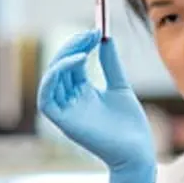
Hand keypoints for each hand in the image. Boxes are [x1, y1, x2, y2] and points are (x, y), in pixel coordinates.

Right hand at [38, 30, 157, 182]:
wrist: (138, 151)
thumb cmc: (130, 125)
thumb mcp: (120, 86)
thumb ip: (110, 64)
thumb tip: (106, 38)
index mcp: (82, 92)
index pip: (72, 62)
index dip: (80, 44)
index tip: (96, 31)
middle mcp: (70, 100)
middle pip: (59, 67)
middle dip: (72, 46)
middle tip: (91, 33)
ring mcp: (65, 111)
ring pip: (50, 78)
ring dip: (63, 57)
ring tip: (85, 45)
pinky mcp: (63, 122)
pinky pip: (46, 98)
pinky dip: (55, 76)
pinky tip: (76, 61)